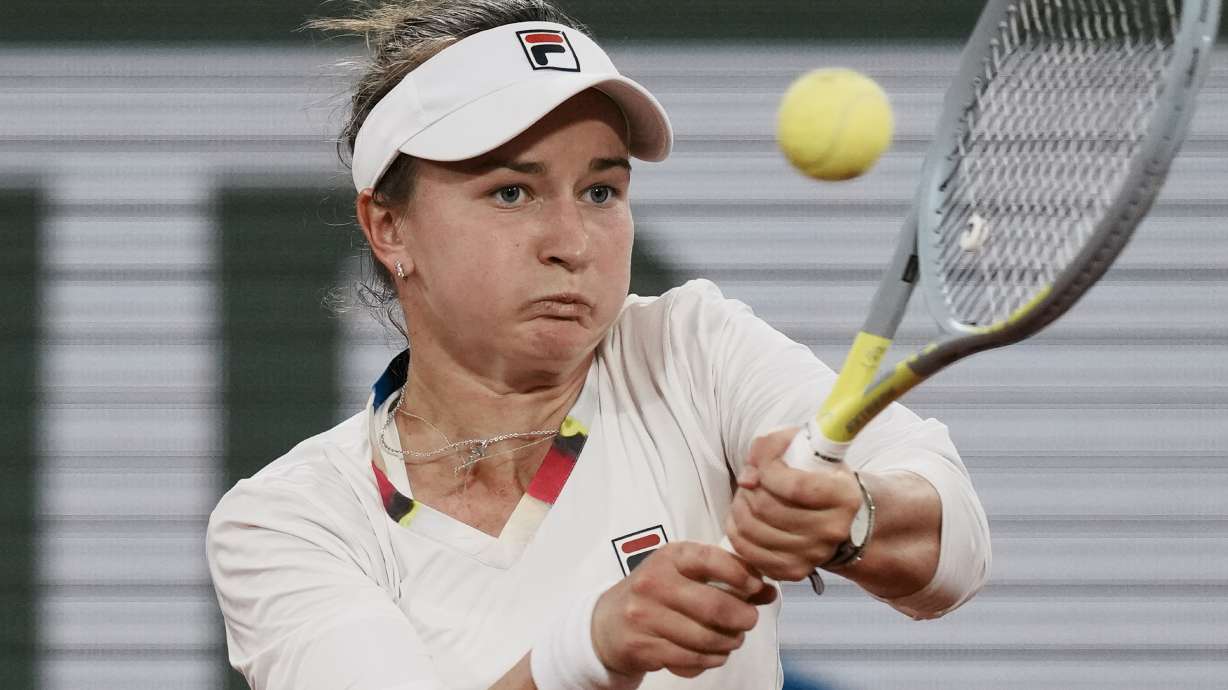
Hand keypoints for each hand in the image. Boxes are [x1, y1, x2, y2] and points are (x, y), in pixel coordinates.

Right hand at [591, 541, 777, 678]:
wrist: (607, 624)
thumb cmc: (656, 594)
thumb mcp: (685, 574)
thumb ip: (727, 577)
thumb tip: (768, 590)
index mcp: (670, 557)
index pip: (712, 559)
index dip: (742, 575)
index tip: (756, 587)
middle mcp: (655, 583)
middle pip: (714, 606)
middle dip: (743, 618)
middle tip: (748, 620)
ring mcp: (645, 616)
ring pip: (706, 638)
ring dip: (729, 643)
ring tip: (732, 639)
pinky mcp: (643, 646)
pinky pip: (691, 659)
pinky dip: (711, 660)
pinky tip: (713, 654)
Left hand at [724, 427, 863, 581]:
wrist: (836, 516)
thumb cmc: (818, 477)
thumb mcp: (807, 449)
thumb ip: (775, 446)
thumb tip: (748, 476)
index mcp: (845, 497)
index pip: (795, 486)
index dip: (767, 469)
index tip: (761, 462)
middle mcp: (833, 530)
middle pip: (769, 508)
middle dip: (749, 489)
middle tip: (750, 481)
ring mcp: (814, 554)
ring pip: (754, 530)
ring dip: (739, 508)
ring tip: (746, 497)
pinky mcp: (794, 571)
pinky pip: (750, 553)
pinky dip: (737, 533)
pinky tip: (743, 519)